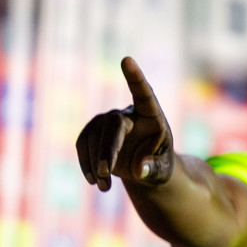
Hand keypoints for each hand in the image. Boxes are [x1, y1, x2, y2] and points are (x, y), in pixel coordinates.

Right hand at [76, 57, 174, 191]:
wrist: (145, 169)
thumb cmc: (159, 165)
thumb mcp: (163, 171)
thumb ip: (154, 169)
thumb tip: (140, 169)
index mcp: (152, 115)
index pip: (143, 93)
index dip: (135, 77)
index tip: (126, 60)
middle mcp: (128, 114)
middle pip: (113, 124)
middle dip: (108, 147)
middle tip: (107, 172)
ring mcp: (108, 121)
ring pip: (94, 136)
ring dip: (96, 162)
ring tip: (104, 187)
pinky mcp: (93, 132)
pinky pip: (83, 144)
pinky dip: (86, 163)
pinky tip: (94, 181)